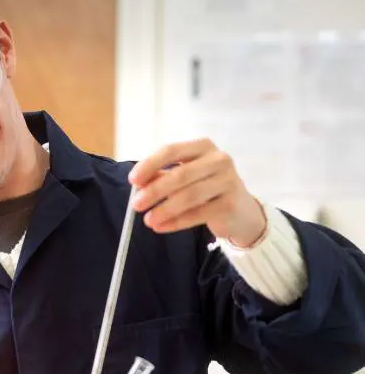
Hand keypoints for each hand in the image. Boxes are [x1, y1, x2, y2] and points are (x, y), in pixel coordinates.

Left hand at [129, 138, 266, 246]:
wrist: (241, 211)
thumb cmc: (207, 189)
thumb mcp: (185, 177)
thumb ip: (162, 176)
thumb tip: (138, 184)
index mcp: (203, 146)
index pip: (172, 150)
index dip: (150, 164)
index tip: (133, 180)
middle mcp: (219, 159)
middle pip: (180, 174)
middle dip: (154, 191)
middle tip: (136, 204)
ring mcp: (227, 181)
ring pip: (189, 196)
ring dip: (164, 210)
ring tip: (148, 220)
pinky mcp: (230, 204)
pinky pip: (197, 214)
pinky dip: (176, 222)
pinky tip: (162, 227)